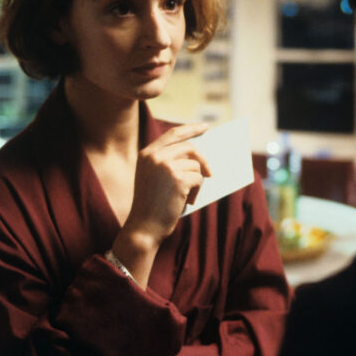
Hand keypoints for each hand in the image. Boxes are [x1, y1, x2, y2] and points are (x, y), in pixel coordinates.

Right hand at [113, 123, 210, 275]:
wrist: (144, 228)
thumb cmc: (151, 206)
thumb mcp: (153, 178)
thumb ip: (168, 163)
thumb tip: (197, 156)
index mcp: (146, 154)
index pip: (172, 134)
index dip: (190, 129)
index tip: (205, 127)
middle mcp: (155, 156)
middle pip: (189, 148)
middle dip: (203, 160)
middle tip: (211, 173)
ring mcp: (166, 166)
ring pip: (196, 166)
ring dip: (197, 182)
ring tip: (187, 197)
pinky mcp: (178, 179)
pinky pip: (199, 178)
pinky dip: (197, 191)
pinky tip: (187, 202)